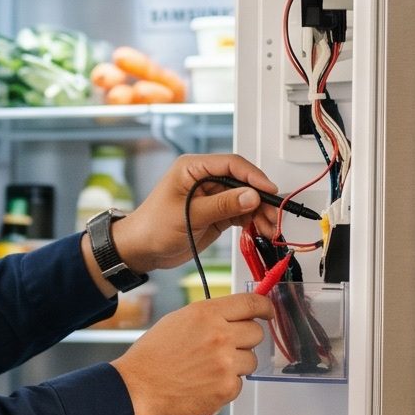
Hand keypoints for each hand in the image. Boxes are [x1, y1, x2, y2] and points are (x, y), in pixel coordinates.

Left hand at [109, 153, 287, 275]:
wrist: (142, 250)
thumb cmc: (152, 227)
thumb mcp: (188, 215)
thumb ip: (222, 205)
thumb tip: (250, 196)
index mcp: (193, 169)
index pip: (231, 164)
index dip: (253, 176)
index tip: (268, 190)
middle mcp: (205, 179)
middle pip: (242, 182)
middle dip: (260, 198)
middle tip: (272, 214)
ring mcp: (213, 197)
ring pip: (245, 199)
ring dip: (259, 213)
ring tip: (269, 228)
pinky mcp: (217, 213)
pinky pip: (241, 213)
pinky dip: (252, 221)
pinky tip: (260, 230)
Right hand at [111, 293, 271, 414]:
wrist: (137, 388)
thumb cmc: (151, 357)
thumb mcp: (178, 321)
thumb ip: (209, 317)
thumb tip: (233, 316)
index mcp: (206, 314)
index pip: (251, 303)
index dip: (264, 307)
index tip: (267, 312)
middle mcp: (220, 335)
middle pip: (256, 333)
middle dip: (245, 340)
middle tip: (226, 349)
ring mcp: (225, 363)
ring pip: (251, 360)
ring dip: (237, 365)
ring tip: (209, 369)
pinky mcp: (226, 388)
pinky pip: (240, 384)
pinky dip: (226, 386)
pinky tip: (204, 384)